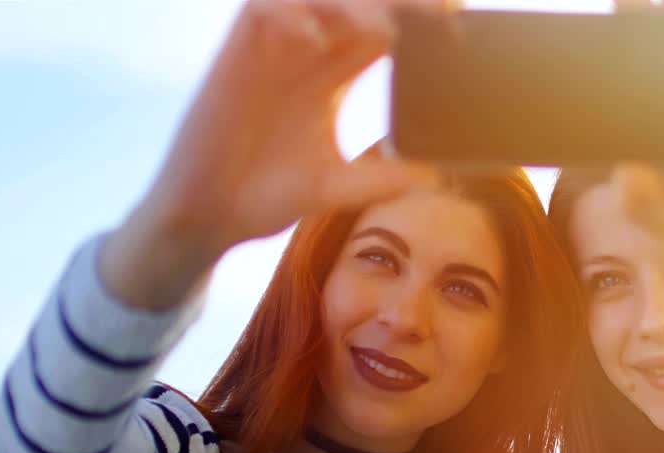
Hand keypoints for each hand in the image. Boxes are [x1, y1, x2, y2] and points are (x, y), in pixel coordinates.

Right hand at [105, 0, 444, 307]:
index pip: (381, 26)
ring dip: (350, 4)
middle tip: (441, 14)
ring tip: (384, 29)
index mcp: (331, 74)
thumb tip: (439, 177)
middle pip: (355, 1)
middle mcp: (304, 53)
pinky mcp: (234, 60)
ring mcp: (270, 53)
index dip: (418, 18)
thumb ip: (384, 178)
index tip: (457, 29)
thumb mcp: (334, 188)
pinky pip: (261, 14)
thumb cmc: (263, 196)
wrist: (206, 219)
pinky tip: (317, 42)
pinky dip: (292, 18)